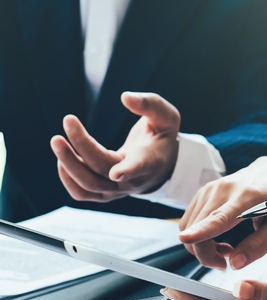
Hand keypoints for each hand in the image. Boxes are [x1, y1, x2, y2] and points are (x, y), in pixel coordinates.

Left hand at [50, 92, 179, 201]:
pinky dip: (68, 179)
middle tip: (68, 120)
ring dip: (69, 164)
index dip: (129, 171)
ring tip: (57, 141)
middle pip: (103, 170)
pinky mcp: (105, 194)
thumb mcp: (166, 117)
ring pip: (89, 185)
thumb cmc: (162, 137)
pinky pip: (82, 194)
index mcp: (151, 160)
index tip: (116, 174)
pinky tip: (62, 159)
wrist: (161, 166)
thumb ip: (149, 104)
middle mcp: (134, 180)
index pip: (140, 166)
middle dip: (83, 146)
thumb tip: (125, 97)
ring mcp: (118, 190)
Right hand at [178, 156, 266, 269]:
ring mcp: (210, 188)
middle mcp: (223, 189)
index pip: (219, 217)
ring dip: (202, 246)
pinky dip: (198, 236)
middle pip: (198, 229)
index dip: (201, 231)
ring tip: (227, 248)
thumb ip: (259, 245)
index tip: (185, 238)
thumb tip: (234, 264)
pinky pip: (189, 222)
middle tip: (226, 262)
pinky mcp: (202, 191)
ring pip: (189, 228)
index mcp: (247, 198)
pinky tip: (217, 237)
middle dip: (206, 255)